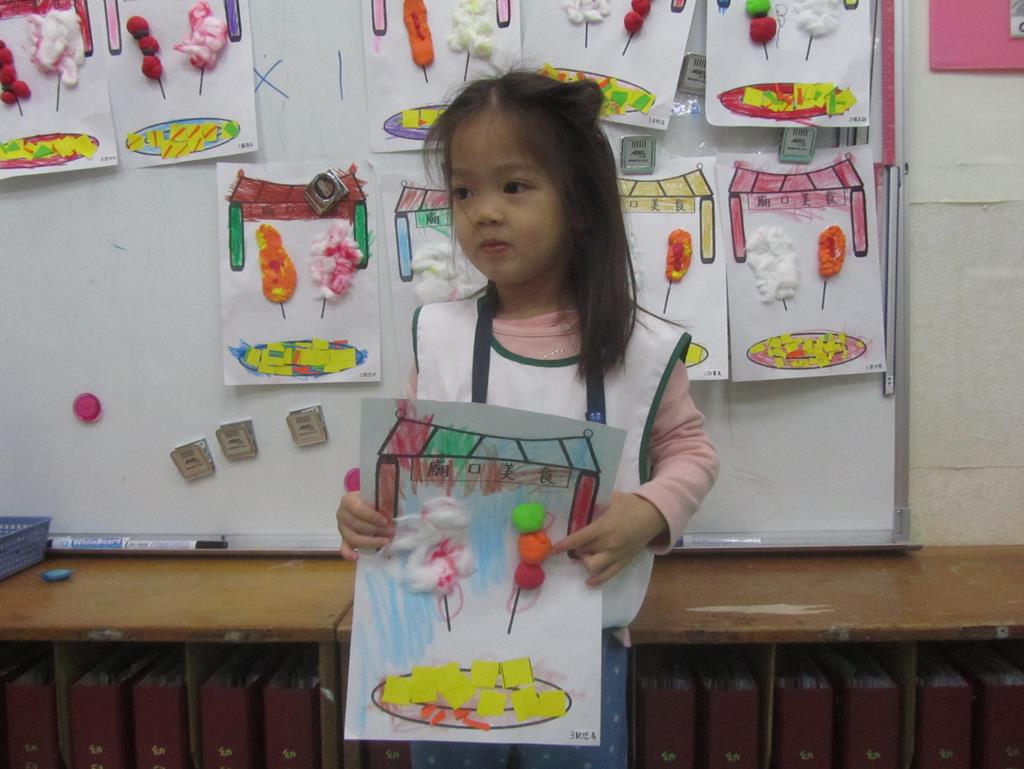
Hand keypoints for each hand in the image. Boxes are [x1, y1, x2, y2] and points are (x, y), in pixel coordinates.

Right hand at [336, 491, 392, 560]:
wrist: (364, 504)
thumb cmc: (373, 499)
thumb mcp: (379, 495)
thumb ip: (386, 497)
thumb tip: (399, 503)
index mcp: (348, 501)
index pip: (358, 509)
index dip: (372, 516)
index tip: (385, 521)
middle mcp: (342, 514)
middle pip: (357, 525)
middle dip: (376, 530)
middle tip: (391, 531)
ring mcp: (342, 528)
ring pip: (353, 538)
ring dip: (371, 541)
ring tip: (385, 541)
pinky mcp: (344, 539)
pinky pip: (344, 548)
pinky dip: (349, 554)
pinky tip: (357, 557)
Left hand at [550, 492, 667, 586]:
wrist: (654, 515)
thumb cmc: (632, 504)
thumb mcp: (612, 499)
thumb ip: (596, 505)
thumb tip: (581, 504)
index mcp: (604, 527)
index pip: (579, 539)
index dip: (565, 545)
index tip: (554, 549)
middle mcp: (609, 544)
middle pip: (584, 554)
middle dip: (576, 551)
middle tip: (575, 545)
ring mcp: (617, 555)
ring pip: (594, 568)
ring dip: (585, 563)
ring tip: (584, 556)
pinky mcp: (625, 561)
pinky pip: (609, 575)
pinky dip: (598, 580)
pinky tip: (589, 582)